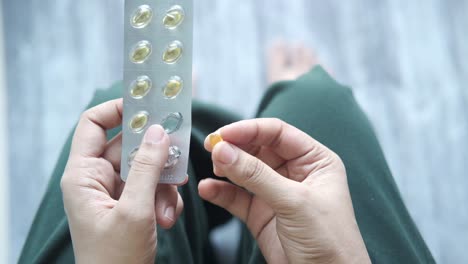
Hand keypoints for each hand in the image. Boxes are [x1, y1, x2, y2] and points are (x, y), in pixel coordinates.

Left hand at [61, 99, 183, 263]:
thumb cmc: (115, 259)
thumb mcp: (135, 210)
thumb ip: (147, 168)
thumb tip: (159, 131)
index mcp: (83, 175)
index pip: (93, 124)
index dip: (118, 110)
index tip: (149, 107)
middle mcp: (97, 179)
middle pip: (131, 146)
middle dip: (156, 158)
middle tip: (177, 159)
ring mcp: (115, 192)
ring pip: (147, 168)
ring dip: (165, 186)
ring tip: (168, 209)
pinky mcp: (131, 205)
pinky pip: (153, 187)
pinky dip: (166, 199)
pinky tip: (168, 219)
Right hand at [199, 118, 369, 263]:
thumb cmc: (329, 240)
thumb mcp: (294, 202)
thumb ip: (257, 175)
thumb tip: (224, 150)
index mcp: (314, 160)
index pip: (277, 133)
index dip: (249, 130)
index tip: (223, 134)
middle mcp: (295, 172)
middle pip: (258, 149)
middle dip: (235, 148)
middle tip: (213, 148)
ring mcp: (276, 192)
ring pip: (245, 171)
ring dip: (226, 168)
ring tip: (214, 169)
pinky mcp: (261, 213)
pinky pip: (236, 196)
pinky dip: (221, 192)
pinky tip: (208, 189)